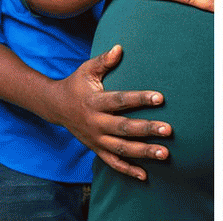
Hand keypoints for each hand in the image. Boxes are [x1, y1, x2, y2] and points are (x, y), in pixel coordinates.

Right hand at [45, 45, 170, 180]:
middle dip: (146, 129)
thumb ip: (103, 61)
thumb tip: (119, 48)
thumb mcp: (86, 70)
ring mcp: (96, 139)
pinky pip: (112, 163)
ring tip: (165, 153)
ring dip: (143, 152)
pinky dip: (127, 170)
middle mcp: (95, 123)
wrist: (54, 106)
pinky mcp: (96, 149)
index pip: (120, 101)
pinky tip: (145, 174)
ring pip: (121, 148)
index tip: (160, 97)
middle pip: (123, 128)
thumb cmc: (77, 84)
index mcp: (94, 102)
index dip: (140, 99)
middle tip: (168, 130)